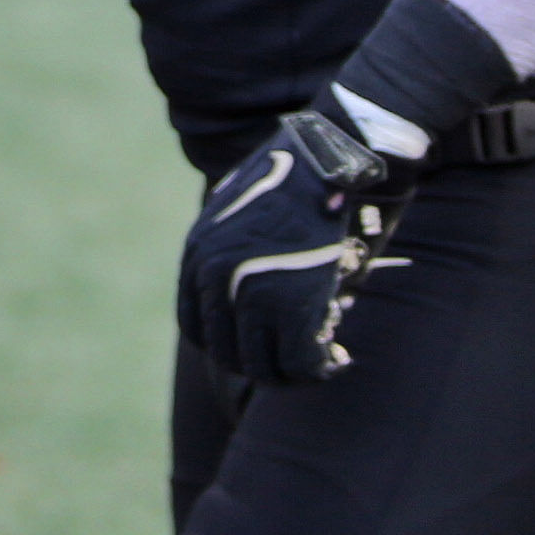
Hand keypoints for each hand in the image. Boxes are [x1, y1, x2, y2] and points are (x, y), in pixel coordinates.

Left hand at [176, 105, 410, 384]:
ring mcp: (253, 292)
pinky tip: (339, 360)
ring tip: (319, 364)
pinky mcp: (295, 302)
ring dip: (290, 375)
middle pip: (226, 352)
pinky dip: (321, 370)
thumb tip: (243, 293)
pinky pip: (301, 362)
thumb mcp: (237, 211)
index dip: (224, 346)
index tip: (253, 351)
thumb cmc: (290, 179)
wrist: (325, 159)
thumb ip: (229, 252)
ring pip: (262, 366)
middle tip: (292, 366)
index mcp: (198, 254)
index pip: (195, 326)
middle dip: (260, 367)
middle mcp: (216, 276)